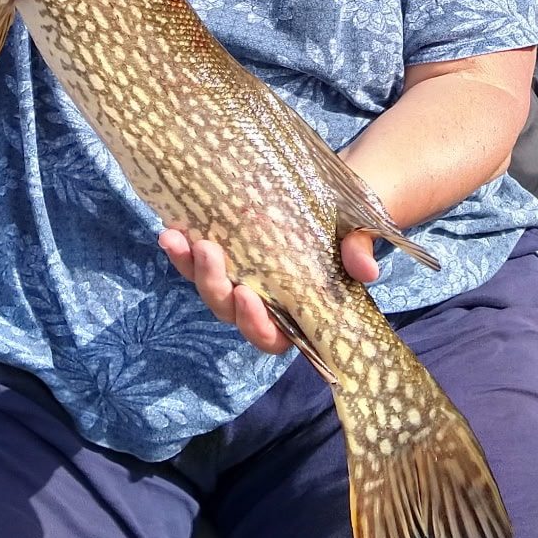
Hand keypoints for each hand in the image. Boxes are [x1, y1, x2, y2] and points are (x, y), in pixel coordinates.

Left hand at [157, 229, 378, 355]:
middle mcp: (260, 303)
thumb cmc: (348, 229)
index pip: (270, 337)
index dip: (256, 325)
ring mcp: (237, 279)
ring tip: (176, 238)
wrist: (332, 200)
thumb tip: (366, 269)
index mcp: (294, 314)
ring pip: (207, 286)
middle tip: (208, 251)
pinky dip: (181, 248)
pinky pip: (196, 260)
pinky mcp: (222, 254)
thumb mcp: (358, 236)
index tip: (248, 296)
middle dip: (214, 285)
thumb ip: (359, 252)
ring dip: (189, 266)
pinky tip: (171, 227)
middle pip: (228, 310)